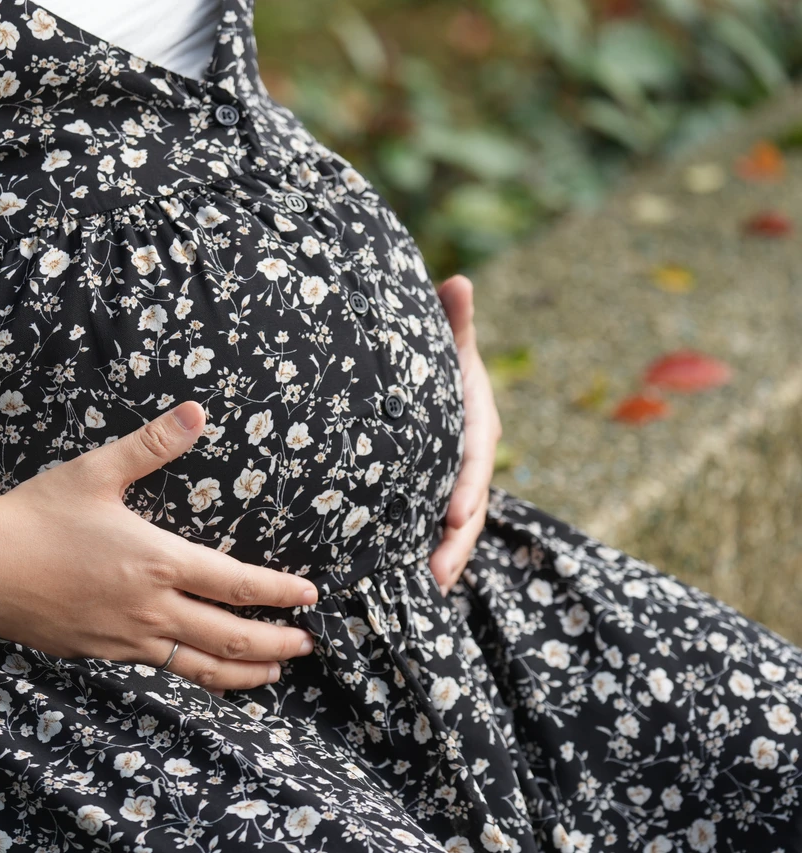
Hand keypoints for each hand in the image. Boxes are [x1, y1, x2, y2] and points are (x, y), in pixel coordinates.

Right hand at [0, 401, 318, 691]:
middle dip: (277, 645)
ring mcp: (126, 639)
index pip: (239, 585)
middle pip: (232, 638)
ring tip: (271, 678)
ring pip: (199, 668)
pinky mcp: (100, 655)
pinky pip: (160, 672)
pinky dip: (194, 678)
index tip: (311, 598)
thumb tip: (197, 411)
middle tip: (307, 646)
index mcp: (159, 561)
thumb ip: (152, 444)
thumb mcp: (97, 472)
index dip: (281, 593)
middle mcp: (151, 609)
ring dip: (243, 675)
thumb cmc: (36, 515)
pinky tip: (201, 675)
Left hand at [430, 275, 501, 595]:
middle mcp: (473, 459)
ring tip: (425, 589)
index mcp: (479, 424)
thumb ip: (453, 320)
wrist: (431, 377)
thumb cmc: (438, 356)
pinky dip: (424, 552)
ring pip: (455, 526)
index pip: (476, 460)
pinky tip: (405, 583)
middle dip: (456, 542)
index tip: (454, 516)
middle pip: (471, 505)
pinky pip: (434, 527)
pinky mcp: (436, 496)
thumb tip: (459, 280)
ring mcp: (457, 481)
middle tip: (437, 574)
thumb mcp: (447, 342)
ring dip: (443, 557)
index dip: (468, 490)